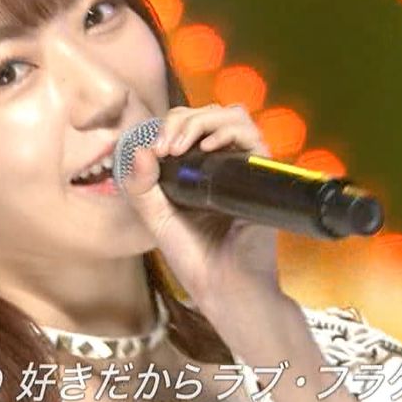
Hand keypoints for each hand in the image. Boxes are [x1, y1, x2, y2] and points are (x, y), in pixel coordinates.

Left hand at [120, 104, 282, 310]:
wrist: (224, 288)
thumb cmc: (195, 258)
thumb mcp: (156, 219)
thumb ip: (141, 188)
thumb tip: (139, 150)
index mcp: (199, 169)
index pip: (190, 123)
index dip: (169, 125)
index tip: (154, 150)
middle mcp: (225, 163)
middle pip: (210, 113)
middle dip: (181, 120)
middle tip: (164, 147)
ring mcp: (244, 168)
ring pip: (233, 117)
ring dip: (202, 122)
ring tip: (181, 147)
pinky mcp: (262, 177)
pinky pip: (254, 138)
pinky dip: (229, 132)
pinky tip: (208, 148)